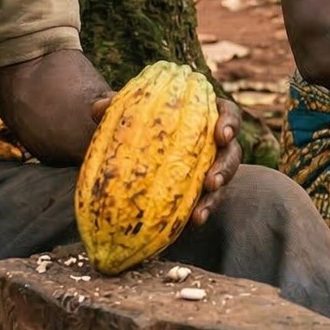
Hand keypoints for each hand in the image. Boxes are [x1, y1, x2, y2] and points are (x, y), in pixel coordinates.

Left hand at [85, 93, 243, 225]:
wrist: (126, 152)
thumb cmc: (133, 123)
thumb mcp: (124, 113)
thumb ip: (113, 106)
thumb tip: (97, 108)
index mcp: (204, 115)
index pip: (227, 113)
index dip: (230, 122)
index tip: (221, 134)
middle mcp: (212, 143)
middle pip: (232, 152)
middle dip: (226, 167)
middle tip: (212, 179)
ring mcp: (209, 168)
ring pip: (222, 182)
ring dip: (216, 197)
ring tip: (201, 211)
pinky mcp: (200, 192)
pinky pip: (207, 203)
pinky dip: (201, 212)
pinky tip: (192, 223)